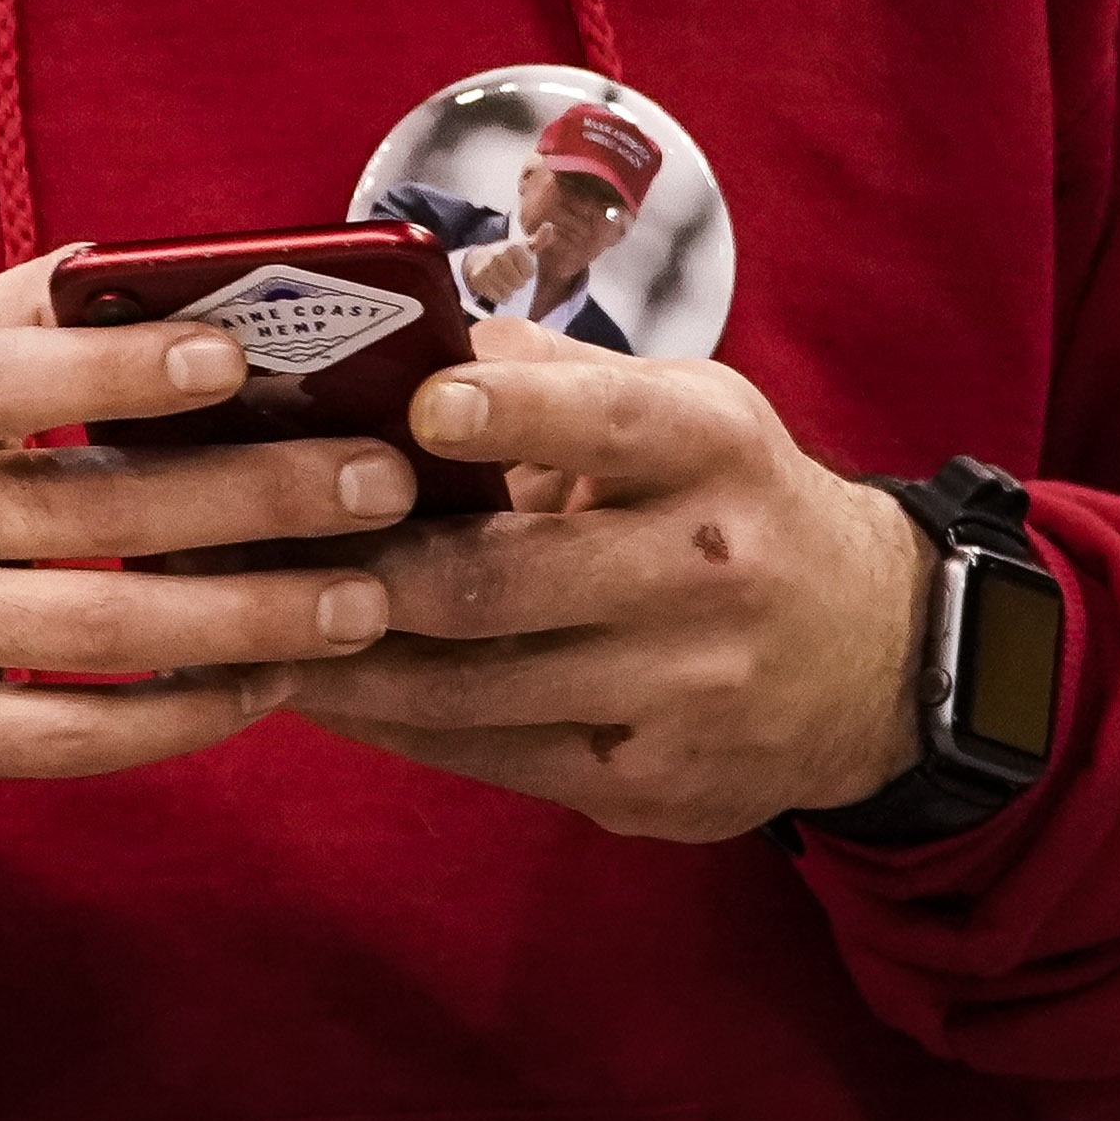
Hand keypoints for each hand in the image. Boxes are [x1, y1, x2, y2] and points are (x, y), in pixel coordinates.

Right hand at [0, 252, 417, 811]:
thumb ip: (8, 319)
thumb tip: (159, 265)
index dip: (117, 368)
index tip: (239, 354)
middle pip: (83, 512)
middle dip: (250, 499)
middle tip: (379, 484)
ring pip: (92, 633)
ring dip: (245, 619)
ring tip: (359, 601)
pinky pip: (61, 734)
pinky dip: (175, 717)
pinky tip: (262, 689)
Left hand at [278, 327, 930, 843]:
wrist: (875, 656)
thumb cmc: (731, 501)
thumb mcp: (683, 409)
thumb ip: (549, 375)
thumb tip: (399, 332)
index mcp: (711, 450)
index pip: (607, 422)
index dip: (509, 413)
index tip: (418, 403)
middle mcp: (707, 570)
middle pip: (504, 581)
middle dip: (362, 569)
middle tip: (244, 547)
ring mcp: (682, 695)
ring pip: (474, 688)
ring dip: (343, 661)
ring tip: (244, 625)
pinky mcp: (650, 788)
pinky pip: (488, 759)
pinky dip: (392, 725)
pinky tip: (320, 691)